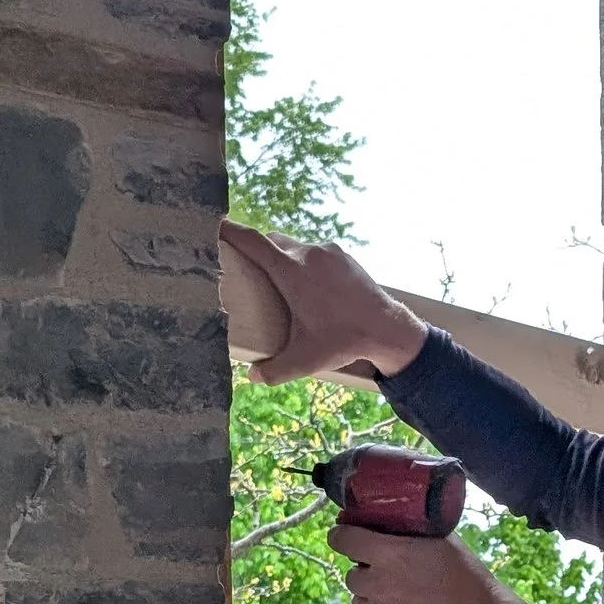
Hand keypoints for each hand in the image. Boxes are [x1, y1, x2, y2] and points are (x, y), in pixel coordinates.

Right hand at [222, 218, 426, 384]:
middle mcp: (308, 253)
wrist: (388, 328)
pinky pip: (314, 252)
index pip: (253, 242)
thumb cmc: (344, 341)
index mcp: (291, 271)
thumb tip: (252, 376)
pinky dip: (303, 261)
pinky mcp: (342, 255)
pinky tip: (305, 283)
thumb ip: (274, 370)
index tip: (215, 226)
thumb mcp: (304, 360)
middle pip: (271, 240)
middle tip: (243, 262)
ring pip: (294, 245)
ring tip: (276, 278)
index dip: (231, 232)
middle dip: (256, 248)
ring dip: (281, 255)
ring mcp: (328, 251)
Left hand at [340, 527, 540, 603]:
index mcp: (388, 554)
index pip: (342, 539)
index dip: (341, 535)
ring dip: (372, 599)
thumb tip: (397, 522)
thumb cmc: (466, 578)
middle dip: (366, 573)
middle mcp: (376, 584)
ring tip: (399, 600)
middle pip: (352, 575)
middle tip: (389, 574)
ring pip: (359, 603)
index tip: (344, 536)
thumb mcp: (443, 541)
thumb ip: (413, 532)